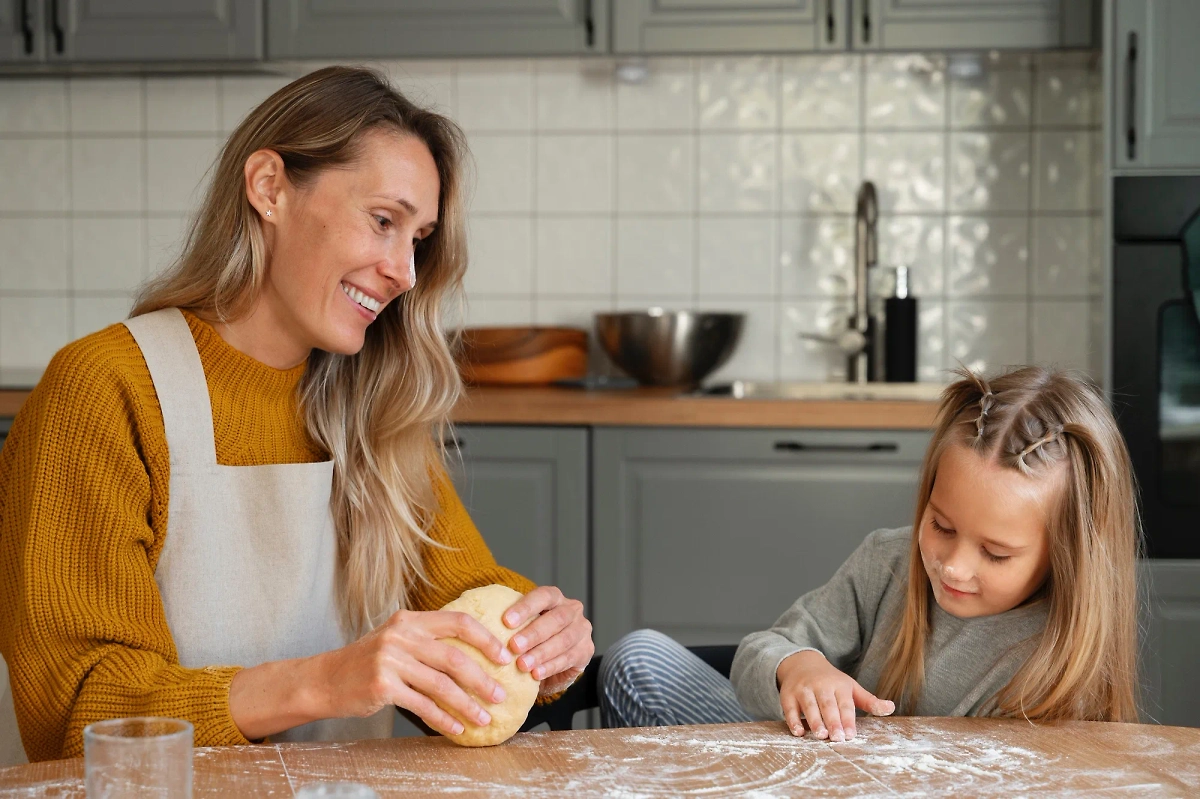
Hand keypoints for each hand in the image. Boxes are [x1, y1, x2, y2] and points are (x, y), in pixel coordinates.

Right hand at [310, 608, 513, 736]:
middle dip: (483, 679)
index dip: (486, 639)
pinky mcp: (382, 686)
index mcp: (410, 620)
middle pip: (454, 657)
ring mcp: (390, 660)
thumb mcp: (396, 639)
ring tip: (484, 718)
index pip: (458, 622)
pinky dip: (443, 719)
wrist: (325, 679)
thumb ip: (428, 640)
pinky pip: (422, 705)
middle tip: (501, 694)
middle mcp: (401, 636)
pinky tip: (456, 728)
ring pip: (441, 685)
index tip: (505, 656)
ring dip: (467, 705)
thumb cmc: (368, 661)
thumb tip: (475, 655)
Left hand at [501, 586, 593, 694]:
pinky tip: (535, 674)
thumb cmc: (533, 637)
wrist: (554, 658)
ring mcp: (582, 630)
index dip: (525, 607)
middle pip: (556, 619)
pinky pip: (569, 659)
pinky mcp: (586, 650)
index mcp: (555, 598)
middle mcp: (572, 610)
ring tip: (522, 665)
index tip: (506, 621)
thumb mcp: (523, 624)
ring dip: (541, 653)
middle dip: (533, 633)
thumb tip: (477, 623)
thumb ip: (510, 622)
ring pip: (564, 640)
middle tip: (514, 646)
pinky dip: (550, 667)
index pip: (543, 596)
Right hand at [775, 650, 893, 741]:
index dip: (847, 719)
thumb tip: (891, 708)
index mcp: (839, 685)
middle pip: (827, 704)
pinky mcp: (788, 695)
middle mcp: (820, 686)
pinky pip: (790, 708)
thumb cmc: (830, 681)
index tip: (851, 735)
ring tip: (821, 735)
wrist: (801, 663)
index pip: (845, 703)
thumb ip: (869, 700)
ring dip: (814, 720)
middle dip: (832, 721)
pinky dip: (793, 720)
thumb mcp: (850, 687)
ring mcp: (803, 689)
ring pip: (809, 705)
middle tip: (837, 738)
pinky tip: (798, 732)